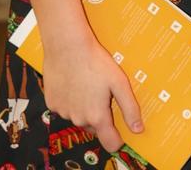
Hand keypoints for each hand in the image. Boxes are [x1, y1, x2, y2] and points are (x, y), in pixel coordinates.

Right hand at [42, 31, 142, 152]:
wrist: (67, 47)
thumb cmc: (96, 62)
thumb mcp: (119, 82)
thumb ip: (130, 108)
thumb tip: (138, 129)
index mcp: (97, 116)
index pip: (110, 143)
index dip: (118, 139)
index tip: (121, 131)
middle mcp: (79, 119)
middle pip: (95, 127)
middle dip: (101, 115)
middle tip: (105, 93)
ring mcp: (63, 113)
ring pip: (79, 117)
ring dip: (85, 108)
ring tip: (89, 84)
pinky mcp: (51, 103)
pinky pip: (65, 108)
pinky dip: (71, 100)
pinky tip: (75, 83)